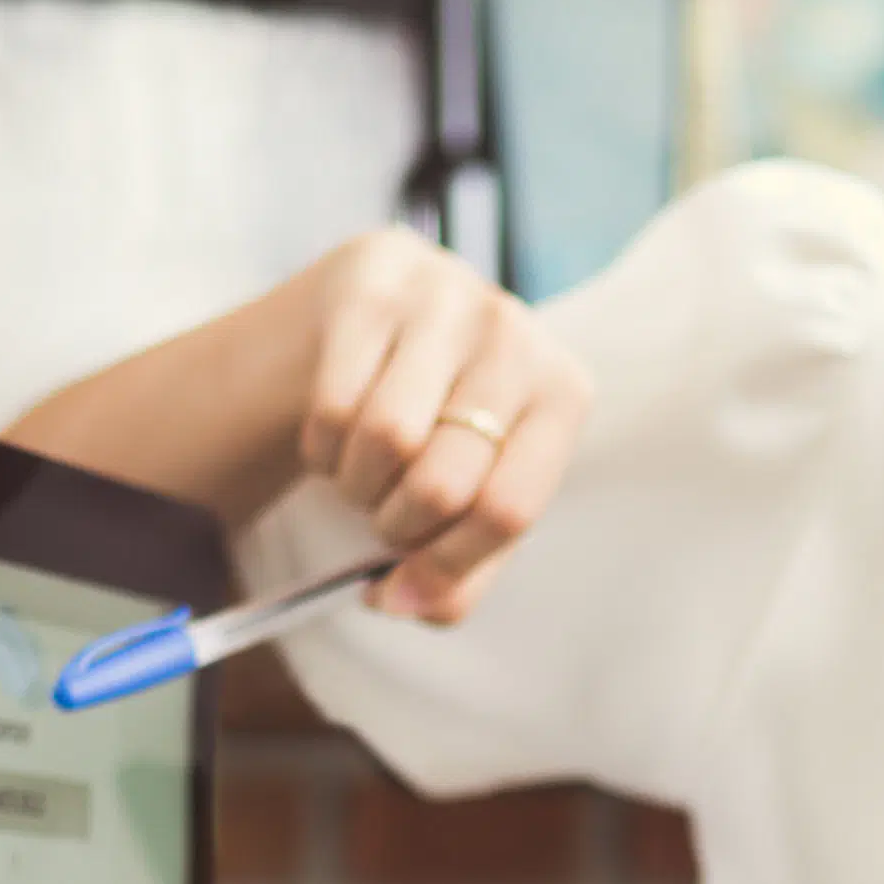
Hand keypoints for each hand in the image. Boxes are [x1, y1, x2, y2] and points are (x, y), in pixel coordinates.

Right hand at [280, 230, 589, 619]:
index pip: (507, 508)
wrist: (371, 316)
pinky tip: (335, 434)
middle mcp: (515, 333)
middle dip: (396, 525)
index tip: (407, 586)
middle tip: (385, 517)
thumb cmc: (435, 420)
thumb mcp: (470, 495)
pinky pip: (333, 404)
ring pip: (384, 440)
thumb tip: (402, 601)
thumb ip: (457, 572)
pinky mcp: (373, 281)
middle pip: (442, 482)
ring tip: (364, 473)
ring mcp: (445, 297)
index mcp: (562, 393)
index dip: (447, 564)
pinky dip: (321, 446)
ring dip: (356, 484)